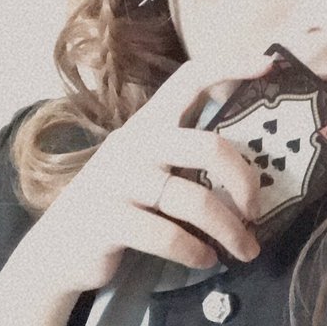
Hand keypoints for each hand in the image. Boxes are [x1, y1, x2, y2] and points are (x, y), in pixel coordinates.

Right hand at [21, 53, 274, 295]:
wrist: (58, 248)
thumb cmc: (119, 204)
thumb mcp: (146, 166)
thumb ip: (184, 153)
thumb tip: (252, 163)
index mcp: (149, 124)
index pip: (189, 80)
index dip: (229, 67)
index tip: (267, 65)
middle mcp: (134, 144)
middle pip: (208, 146)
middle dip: (244, 182)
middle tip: (256, 210)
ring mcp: (118, 182)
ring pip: (195, 201)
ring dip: (229, 231)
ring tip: (244, 250)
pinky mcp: (108, 221)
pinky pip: (168, 236)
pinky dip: (195, 252)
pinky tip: (205, 259)